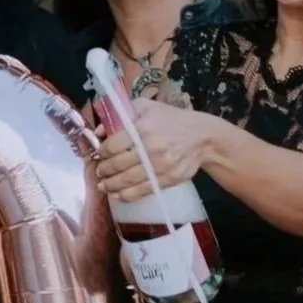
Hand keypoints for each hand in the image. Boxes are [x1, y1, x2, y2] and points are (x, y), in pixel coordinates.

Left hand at [95, 98, 212, 201]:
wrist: (202, 137)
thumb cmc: (173, 120)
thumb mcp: (148, 107)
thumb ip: (122, 114)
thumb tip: (99, 131)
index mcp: (143, 128)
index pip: (113, 145)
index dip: (102, 153)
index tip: (100, 155)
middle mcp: (150, 148)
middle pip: (118, 165)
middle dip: (104, 170)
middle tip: (99, 172)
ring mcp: (160, 166)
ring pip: (127, 180)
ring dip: (111, 185)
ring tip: (104, 186)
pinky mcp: (168, 179)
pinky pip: (143, 190)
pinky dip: (127, 195)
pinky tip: (118, 195)